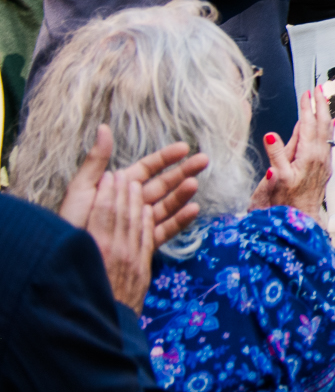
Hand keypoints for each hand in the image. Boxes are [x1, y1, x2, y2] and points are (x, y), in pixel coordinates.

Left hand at [56, 125, 210, 309]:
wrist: (71, 262)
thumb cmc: (71, 224)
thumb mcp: (81, 189)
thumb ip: (96, 161)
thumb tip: (104, 129)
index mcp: (117, 189)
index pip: (147, 168)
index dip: (166, 158)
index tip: (185, 148)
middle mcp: (130, 204)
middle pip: (162, 184)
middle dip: (184, 171)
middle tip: (205, 160)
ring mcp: (138, 224)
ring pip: (166, 205)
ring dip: (182, 194)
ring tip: (195, 185)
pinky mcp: (142, 243)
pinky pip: (164, 229)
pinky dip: (180, 220)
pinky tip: (193, 210)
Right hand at [251, 84, 333, 220]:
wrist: (300, 220)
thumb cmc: (286, 203)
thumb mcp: (275, 179)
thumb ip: (275, 155)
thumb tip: (272, 135)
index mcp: (308, 156)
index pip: (308, 125)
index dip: (307, 108)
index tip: (306, 93)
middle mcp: (319, 157)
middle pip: (322, 124)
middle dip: (321, 105)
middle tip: (320, 89)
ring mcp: (323, 162)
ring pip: (326, 132)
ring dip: (325, 115)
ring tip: (324, 101)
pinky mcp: (323, 168)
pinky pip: (327, 142)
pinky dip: (328, 129)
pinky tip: (328, 126)